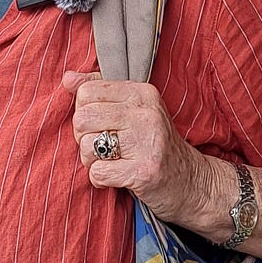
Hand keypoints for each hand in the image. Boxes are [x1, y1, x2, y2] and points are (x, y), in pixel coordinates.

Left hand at [64, 71, 224, 225]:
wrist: (194, 183)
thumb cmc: (155, 146)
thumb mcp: (134, 111)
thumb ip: (101, 91)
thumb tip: (67, 79)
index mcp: (142, 93)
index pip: (86, 92)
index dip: (85, 112)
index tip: (102, 126)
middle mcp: (146, 113)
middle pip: (82, 118)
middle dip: (84, 138)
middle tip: (103, 148)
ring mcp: (146, 142)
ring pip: (87, 146)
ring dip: (91, 161)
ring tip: (112, 162)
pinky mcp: (144, 171)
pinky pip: (97, 172)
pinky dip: (100, 179)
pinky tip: (117, 178)